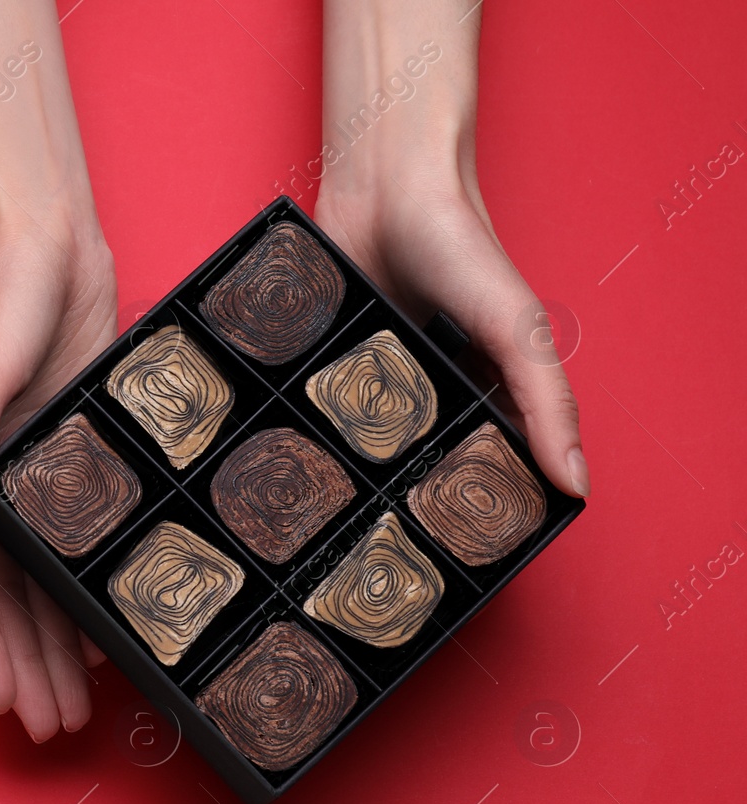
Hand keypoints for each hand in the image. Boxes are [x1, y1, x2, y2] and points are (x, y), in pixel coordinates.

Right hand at [0, 202, 116, 741]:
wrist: (44, 231)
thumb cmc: (2, 292)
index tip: (7, 701)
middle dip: (21, 662)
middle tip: (51, 725)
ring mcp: (16, 470)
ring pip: (31, 578)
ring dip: (48, 639)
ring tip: (76, 701)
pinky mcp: (56, 453)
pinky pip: (64, 542)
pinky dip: (75, 586)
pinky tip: (99, 622)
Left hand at [315, 2, 587, 497]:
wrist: (385, 182)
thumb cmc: (460, 244)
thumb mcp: (515, 326)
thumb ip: (546, 400)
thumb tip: (574, 485)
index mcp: (486, 387)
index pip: (487, 462)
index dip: (480, 506)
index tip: (461, 550)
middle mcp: (431, 386)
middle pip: (418, 458)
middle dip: (406, 494)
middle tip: (387, 543)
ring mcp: (377, 374)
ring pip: (364, 438)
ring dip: (353, 467)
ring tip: (334, 516)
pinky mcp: (330, 358)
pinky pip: (320, 403)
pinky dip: (313, 424)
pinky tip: (298, 460)